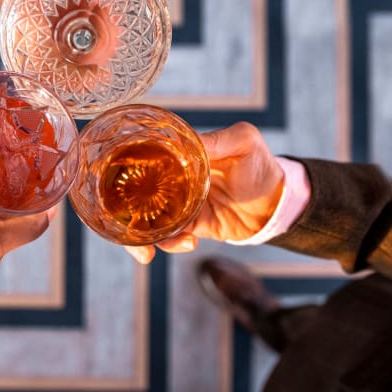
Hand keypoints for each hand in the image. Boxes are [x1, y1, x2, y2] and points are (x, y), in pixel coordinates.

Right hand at [125, 122, 284, 263]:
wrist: (279, 203)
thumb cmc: (260, 164)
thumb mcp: (243, 141)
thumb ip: (217, 140)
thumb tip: (189, 143)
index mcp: (179, 154)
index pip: (144, 157)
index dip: (124, 167)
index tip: (112, 180)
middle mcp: (173, 178)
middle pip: (136, 193)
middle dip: (121, 213)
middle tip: (122, 229)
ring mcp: (179, 203)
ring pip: (147, 219)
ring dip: (142, 237)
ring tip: (149, 250)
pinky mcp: (191, 226)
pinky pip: (170, 237)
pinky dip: (170, 244)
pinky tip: (187, 242)